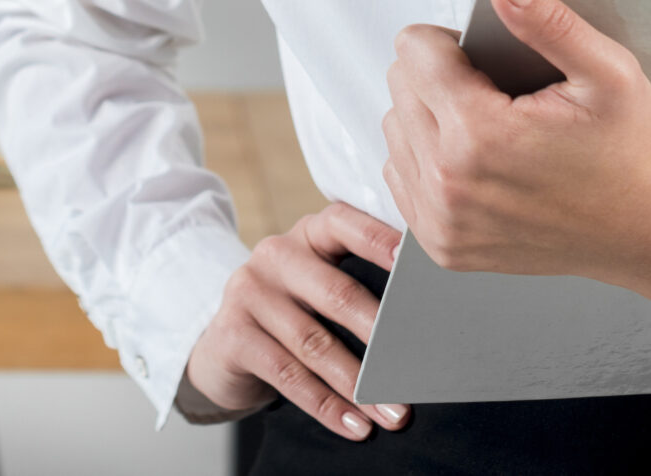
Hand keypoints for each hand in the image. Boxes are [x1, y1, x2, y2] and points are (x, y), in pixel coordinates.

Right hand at [184, 202, 410, 440]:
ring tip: (394, 414)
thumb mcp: (320, 287)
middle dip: (382, 337)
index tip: (415, 262)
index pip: (345, 223)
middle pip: (337, 293)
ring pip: (314, 343)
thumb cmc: (292, 314)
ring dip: (359, 386)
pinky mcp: (233, 333)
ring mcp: (249, 291)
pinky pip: (288, 374)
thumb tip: (425, 324)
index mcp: (308, 234)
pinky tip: (355, 426)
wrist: (225, 346)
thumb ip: (360, 286)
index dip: (380, 240)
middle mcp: (276, 254)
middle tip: (417, 370)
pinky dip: (327, 406)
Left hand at [380, 0, 650, 354]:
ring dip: (428, 118)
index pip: (411, 51)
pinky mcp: (441, 244)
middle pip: (399, 88)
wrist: (641, 230)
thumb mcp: (608, 73)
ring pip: (395, 130)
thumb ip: (547, 20)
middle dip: (436, 77)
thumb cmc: (627, 153)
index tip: (481, 58)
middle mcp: (449, 181)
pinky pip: (400, 176)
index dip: (447, 42)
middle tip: (490, 92)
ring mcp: (441, 219)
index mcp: (479, 133)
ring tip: (482, 126)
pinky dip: (426, 159)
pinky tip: (470, 159)